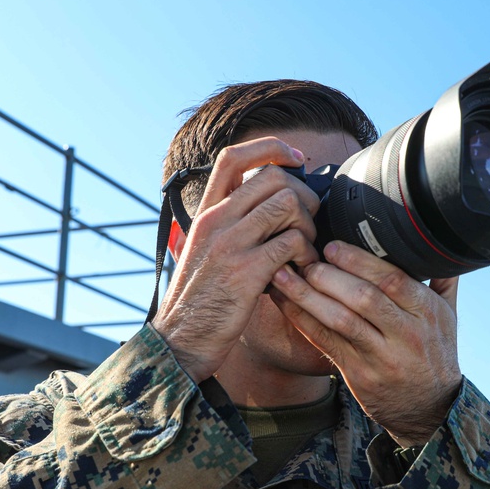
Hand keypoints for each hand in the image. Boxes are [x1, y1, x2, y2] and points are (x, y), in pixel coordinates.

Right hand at [152, 137, 320, 383]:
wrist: (181, 340)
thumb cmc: (202, 299)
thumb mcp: (206, 250)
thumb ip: (232, 224)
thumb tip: (273, 202)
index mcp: (206, 213)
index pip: (233, 157)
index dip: (270, 148)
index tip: (295, 159)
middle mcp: (215, 221)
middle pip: (273, 177)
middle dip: (303, 196)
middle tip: (307, 223)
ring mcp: (229, 244)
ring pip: (287, 204)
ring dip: (307, 226)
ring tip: (304, 251)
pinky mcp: (246, 272)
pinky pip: (292, 242)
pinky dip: (306, 255)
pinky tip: (301, 272)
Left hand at [270, 240, 461, 447]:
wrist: (429, 407)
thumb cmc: (435, 352)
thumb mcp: (449, 315)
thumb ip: (442, 277)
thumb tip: (437, 238)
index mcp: (428, 313)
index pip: (393, 280)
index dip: (359, 261)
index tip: (333, 246)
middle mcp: (406, 335)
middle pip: (364, 299)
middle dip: (330, 276)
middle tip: (305, 259)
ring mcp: (380, 357)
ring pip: (341, 321)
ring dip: (308, 296)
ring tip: (284, 275)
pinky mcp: (358, 374)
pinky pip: (325, 342)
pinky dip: (302, 319)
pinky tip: (284, 301)